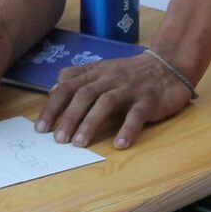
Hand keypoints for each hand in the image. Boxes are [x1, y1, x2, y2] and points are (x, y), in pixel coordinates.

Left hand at [36, 52, 192, 149]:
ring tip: (80, 144)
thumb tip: (54, 89)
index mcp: (96, 72)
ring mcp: (129, 88)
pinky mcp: (149, 100)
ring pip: (106, 103)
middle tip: (58, 140)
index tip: (41, 127)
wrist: (168, 67)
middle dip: (68, 117)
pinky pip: (136, 114)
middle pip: (84, 94)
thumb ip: (79, 77)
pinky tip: (119, 144)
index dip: (53, 106)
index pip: (68, 85)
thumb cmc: (131, 73)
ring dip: (90, 123)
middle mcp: (110, 78)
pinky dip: (127, 129)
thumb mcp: (102, 70)